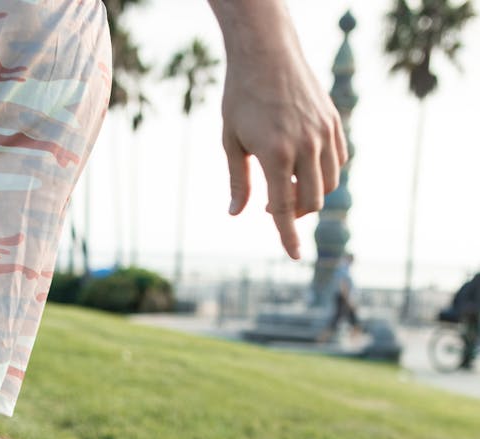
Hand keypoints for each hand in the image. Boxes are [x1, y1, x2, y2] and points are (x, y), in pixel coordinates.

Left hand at [214, 6, 347, 258]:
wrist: (266, 51)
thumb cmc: (242, 96)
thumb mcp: (231, 141)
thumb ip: (237, 181)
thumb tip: (236, 214)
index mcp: (275, 154)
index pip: (283, 208)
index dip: (287, 236)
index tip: (294, 257)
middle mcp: (305, 145)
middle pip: (310, 201)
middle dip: (294, 212)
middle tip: (272, 203)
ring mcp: (323, 132)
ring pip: (328, 184)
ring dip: (309, 194)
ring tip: (287, 184)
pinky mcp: (334, 122)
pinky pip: (337, 162)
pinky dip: (324, 173)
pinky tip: (305, 167)